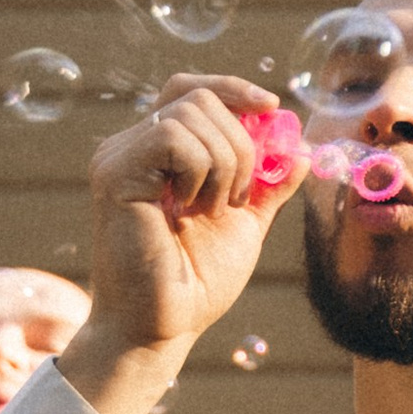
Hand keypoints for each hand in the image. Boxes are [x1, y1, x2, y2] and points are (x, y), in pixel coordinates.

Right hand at [62, 74, 290, 413]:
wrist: (164, 326)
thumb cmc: (196, 282)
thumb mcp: (245, 223)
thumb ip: (267, 185)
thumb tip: (298, 148)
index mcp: (158, 153)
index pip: (191, 90)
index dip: (232, 87)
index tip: (271, 105)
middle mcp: (132, 147)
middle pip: (198, 96)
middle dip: (239, 142)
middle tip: (237, 197)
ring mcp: (119, 157)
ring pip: (190, 112)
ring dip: (223, 163)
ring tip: (212, 210)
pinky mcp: (114, 173)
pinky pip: (172, 136)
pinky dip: (201, 169)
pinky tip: (189, 209)